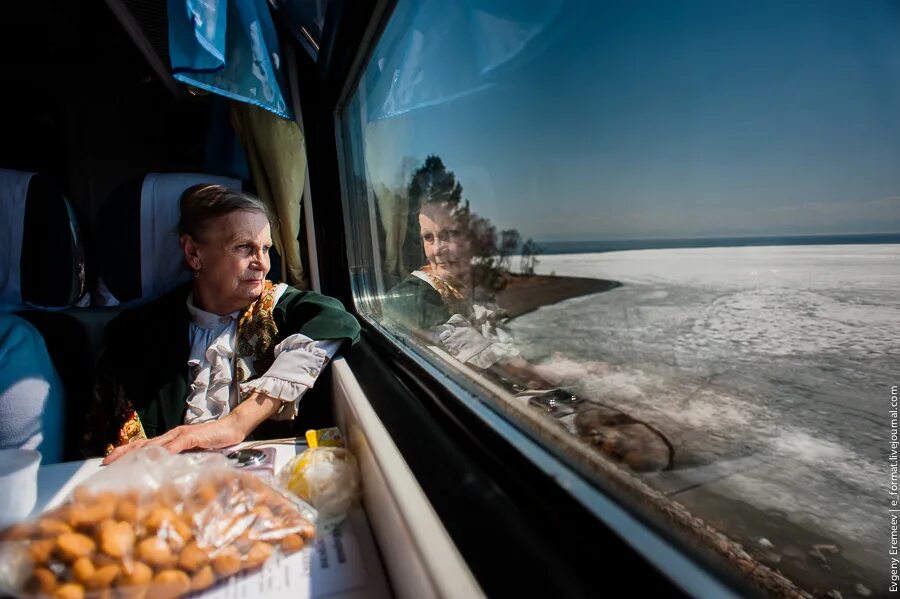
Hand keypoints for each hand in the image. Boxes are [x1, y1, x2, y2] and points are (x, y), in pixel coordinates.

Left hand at [102, 418, 244, 464]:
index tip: (110, 461)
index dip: (126, 452)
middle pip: (143, 443)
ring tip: (124, 459)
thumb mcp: (194, 452)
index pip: (144, 446)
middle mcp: (172, 435)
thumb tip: (166, 472)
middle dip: (123, 452)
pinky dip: (166, 451)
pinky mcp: (193, 436)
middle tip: (106, 461)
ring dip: (138, 452)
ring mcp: (181, 435)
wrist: (233, 427)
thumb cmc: (215, 441)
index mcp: (171, 440)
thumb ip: (181, 459)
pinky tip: (156, 457)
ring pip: (155, 443)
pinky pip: (177, 444)